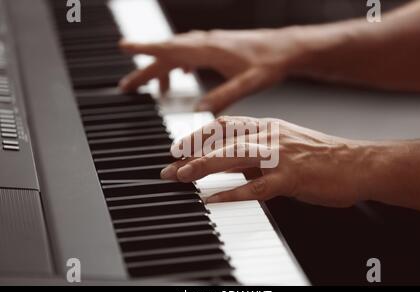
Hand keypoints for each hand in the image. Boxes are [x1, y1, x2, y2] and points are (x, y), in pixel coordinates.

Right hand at [119, 29, 303, 112]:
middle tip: (127, 85)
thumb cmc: (270, 63)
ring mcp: (211, 43)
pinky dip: (181, 64)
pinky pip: (191, 53)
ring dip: (163, 68)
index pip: (170, 50)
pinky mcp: (218, 46)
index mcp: (209, 51)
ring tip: (155, 89)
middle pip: (167, 54)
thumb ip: (224, 96)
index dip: (145, 50)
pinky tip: (184, 73)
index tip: (123, 47)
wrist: (287, 48)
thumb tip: (201, 111)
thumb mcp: (248, 83)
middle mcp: (206, 44)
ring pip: (178, 54)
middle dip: (145, 69)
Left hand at [160, 116, 370, 206]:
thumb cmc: (321, 156)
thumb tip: (229, 160)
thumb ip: (257, 149)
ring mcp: (281, 155)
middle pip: (222, 139)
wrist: (358, 163)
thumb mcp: (285, 143)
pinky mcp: (292, 177)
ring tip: (182, 177)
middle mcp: (270, 135)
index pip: (223, 125)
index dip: (196, 135)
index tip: (177, 147)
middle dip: (191, 152)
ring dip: (204, 166)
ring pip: (234, 157)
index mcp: (268, 126)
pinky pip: (256, 186)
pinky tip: (213, 199)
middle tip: (169, 167)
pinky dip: (232, 193)